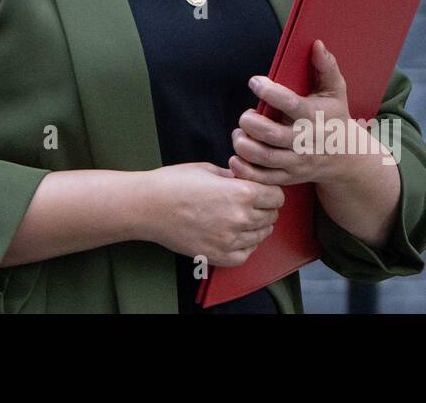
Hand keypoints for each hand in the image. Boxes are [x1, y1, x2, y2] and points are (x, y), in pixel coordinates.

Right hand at [139, 161, 284, 266]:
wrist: (148, 206)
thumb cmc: (173, 183)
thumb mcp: (208, 169)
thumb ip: (233, 176)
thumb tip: (245, 179)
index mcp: (242, 192)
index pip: (277, 197)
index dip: (270, 192)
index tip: (261, 191)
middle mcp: (241, 218)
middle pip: (272, 216)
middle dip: (265, 208)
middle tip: (250, 204)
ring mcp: (230, 240)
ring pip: (261, 236)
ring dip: (256, 227)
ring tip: (240, 218)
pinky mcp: (218, 256)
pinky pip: (246, 254)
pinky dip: (245, 246)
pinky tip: (234, 235)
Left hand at [228, 39, 364, 188]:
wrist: (347, 158)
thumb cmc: (335, 117)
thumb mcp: (336, 91)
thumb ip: (326, 66)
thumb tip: (316, 43)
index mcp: (313, 116)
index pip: (289, 103)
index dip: (268, 91)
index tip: (255, 81)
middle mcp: (304, 141)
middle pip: (270, 134)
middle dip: (250, 122)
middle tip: (246, 115)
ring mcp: (296, 162)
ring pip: (263, 157)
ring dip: (243, 145)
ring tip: (239, 134)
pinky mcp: (288, 177)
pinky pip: (263, 178)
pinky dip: (245, 170)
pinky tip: (236, 157)